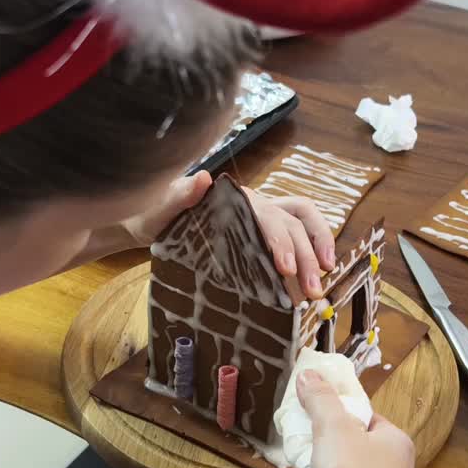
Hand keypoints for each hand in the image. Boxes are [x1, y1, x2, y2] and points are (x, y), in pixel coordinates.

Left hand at [121, 171, 336, 298]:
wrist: (149, 224)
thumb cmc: (155, 213)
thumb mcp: (160, 206)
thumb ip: (180, 195)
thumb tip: (203, 178)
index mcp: (238, 200)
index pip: (270, 216)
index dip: (282, 241)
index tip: (286, 269)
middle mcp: (256, 206)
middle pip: (294, 225)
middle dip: (308, 256)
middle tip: (312, 290)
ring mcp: (261, 222)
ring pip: (302, 228)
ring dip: (316, 254)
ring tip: (318, 288)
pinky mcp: (260, 240)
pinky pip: (293, 244)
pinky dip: (306, 260)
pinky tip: (308, 286)